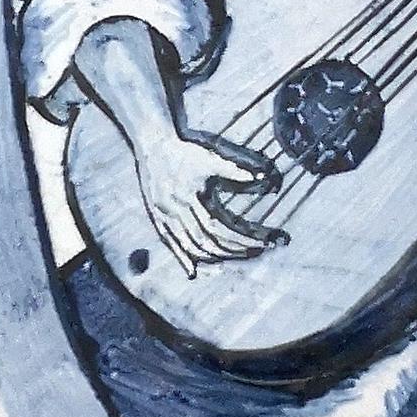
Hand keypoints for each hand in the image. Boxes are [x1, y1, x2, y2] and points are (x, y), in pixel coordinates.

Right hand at [132, 128, 282, 276]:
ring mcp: (164, 218)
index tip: (263, 242)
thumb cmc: (184, 150)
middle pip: (207, 242)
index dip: (242, 238)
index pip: (220, 227)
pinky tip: (194, 272)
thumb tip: (261, 178)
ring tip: (236, 258)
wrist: (153, 144)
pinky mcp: (158, 219)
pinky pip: (171, 244)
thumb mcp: (210, 158)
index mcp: (191, 198)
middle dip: (234, 250)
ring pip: (190, 247)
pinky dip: (183, 259)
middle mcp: (176, 212)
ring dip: (213, 258)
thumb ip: (234, 171)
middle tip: (257, 251)